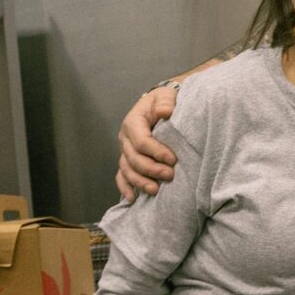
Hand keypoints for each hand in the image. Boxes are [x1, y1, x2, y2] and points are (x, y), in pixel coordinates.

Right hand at [116, 85, 179, 200]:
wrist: (160, 105)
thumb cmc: (164, 101)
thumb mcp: (166, 96)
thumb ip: (165, 102)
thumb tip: (165, 112)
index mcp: (133, 122)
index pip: (141, 141)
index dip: (156, 152)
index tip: (173, 159)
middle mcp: (125, 138)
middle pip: (133, 158)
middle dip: (151, 169)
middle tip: (170, 175)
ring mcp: (125, 150)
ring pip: (127, 170)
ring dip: (140, 182)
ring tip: (155, 191)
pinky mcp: (127, 160)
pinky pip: (122, 176)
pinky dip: (125, 187)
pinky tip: (133, 198)